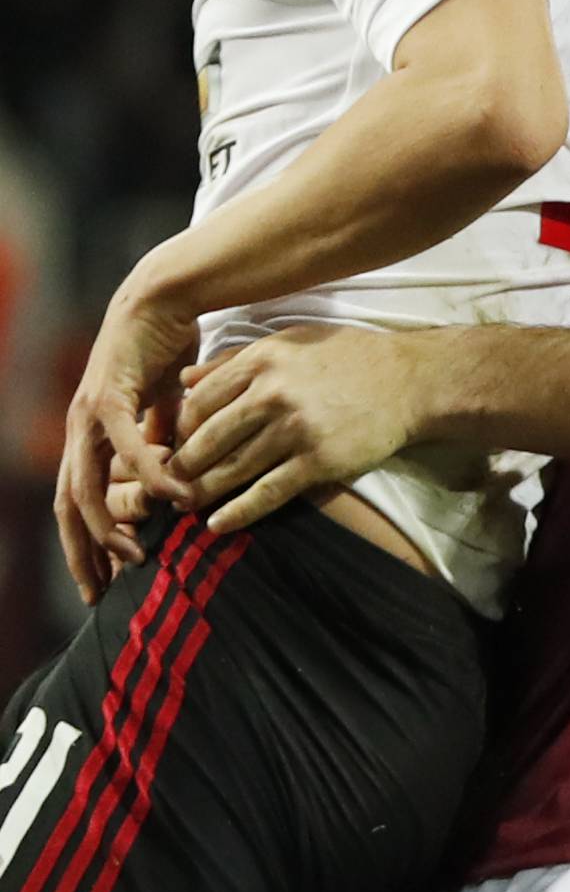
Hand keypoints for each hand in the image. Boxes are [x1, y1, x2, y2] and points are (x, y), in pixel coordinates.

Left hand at [56, 255, 199, 601]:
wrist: (163, 298)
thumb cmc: (166, 352)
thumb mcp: (168, 415)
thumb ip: (166, 448)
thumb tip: (180, 482)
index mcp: (90, 437)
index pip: (77, 503)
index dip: (86, 545)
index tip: (106, 582)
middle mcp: (79, 430)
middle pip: (68, 506)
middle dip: (82, 553)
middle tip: (101, 593)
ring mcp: (88, 413)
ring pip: (84, 485)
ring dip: (107, 526)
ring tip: (136, 555)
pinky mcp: (109, 393)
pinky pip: (126, 446)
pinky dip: (148, 476)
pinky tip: (173, 499)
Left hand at [175, 326, 423, 532]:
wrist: (408, 381)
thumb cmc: (348, 358)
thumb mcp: (289, 343)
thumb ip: (235, 360)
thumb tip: (185, 381)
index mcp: (261, 361)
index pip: (200, 401)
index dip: (178, 429)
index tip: (169, 446)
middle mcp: (272, 394)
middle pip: (208, 438)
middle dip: (181, 466)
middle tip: (163, 484)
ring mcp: (295, 430)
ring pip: (233, 468)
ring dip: (203, 492)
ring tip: (184, 506)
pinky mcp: (318, 462)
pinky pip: (268, 493)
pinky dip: (239, 512)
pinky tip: (218, 525)